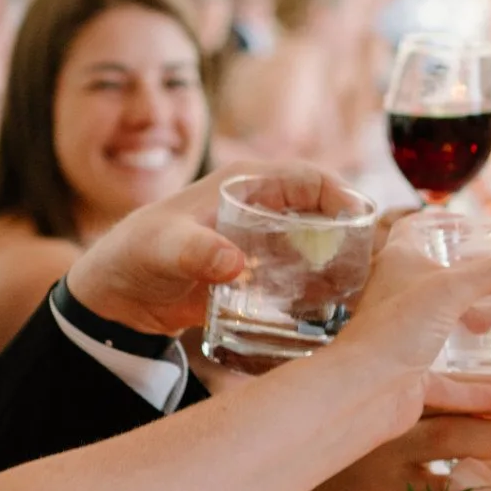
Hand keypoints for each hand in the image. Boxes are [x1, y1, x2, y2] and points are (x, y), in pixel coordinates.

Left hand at [67, 168, 375, 340]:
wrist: (117, 295)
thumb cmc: (135, 255)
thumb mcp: (164, 249)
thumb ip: (197, 253)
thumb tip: (235, 265)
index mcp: (244, 182)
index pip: (309, 178)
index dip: (343, 197)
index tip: (367, 227)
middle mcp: (260, 205)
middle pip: (323, 212)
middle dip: (352, 236)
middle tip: (373, 270)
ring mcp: (263, 239)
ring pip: (318, 244)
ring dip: (340, 266)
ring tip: (358, 295)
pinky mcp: (260, 271)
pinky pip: (301, 274)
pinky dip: (319, 288)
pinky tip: (331, 312)